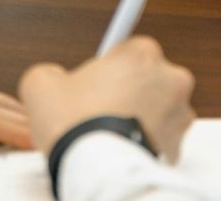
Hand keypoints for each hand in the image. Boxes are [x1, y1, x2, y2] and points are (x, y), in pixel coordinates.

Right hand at [20, 35, 194, 160]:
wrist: (98, 172)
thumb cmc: (78, 127)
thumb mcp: (41, 85)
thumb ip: (49, 72)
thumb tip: (50, 78)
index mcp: (141, 54)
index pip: (129, 49)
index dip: (109, 67)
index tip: (97, 79)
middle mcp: (169, 79)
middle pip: (147, 77)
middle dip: (128, 91)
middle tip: (99, 108)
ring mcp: (179, 113)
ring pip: (159, 109)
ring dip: (139, 117)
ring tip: (108, 131)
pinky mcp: (178, 145)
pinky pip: (162, 138)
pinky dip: (145, 142)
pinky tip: (120, 147)